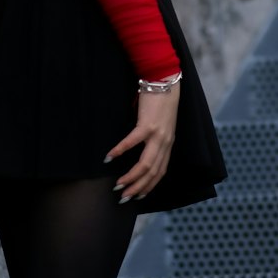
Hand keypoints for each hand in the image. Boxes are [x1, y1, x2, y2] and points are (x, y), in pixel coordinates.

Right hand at [105, 82, 179, 202]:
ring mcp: (158, 134)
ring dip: (131, 177)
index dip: (149, 186)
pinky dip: (121, 150)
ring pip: (146, 164)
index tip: (138, 197)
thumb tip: (138, 149)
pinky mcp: (148, 124)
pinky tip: (110, 157)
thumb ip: (152, 138)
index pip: (160, 171)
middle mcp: (165, 142)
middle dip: (138, 188)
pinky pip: (133, 142)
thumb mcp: (159, 124)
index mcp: (168, 143)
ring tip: (118, 184)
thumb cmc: (159, 101)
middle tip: (124, 197)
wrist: (164, 81)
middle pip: (153, 172)